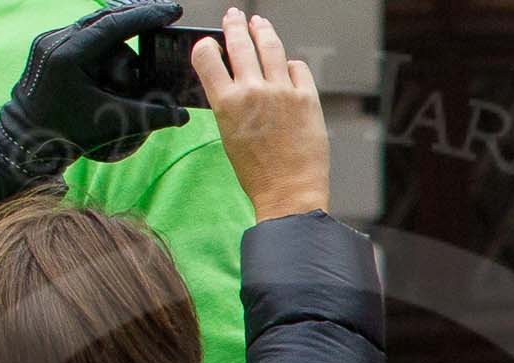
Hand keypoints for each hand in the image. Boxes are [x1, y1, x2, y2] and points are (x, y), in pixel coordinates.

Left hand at [0, 0, 190, 173]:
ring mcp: (49, 42)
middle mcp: (56, 41)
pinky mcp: (48, 48)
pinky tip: (111, 67)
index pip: (115, 24)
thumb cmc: (64, 134)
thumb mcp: (109, 123)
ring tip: (123, 81)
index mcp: (69, 55)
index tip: (172, 12)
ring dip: (116, 46)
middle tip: (165, 19)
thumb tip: (182, 116)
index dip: (147, 16)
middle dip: (136, 22)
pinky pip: (82, 38)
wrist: (23, 142)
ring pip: (95, 31)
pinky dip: (101, 47)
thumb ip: (148, 116)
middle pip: (106, 22)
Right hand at [195, 10, 327, 218]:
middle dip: (234, 25)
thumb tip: (234, 80)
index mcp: (226, 103)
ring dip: (263, 30)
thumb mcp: (230, 136)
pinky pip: (297, 67)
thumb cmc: (259, 174)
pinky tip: (287, 65)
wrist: (289, 193)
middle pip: (240, 42)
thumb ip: (230, 104)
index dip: (206, 46)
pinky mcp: (307, 96)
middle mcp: (253, 91)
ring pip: (270, 45)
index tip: (209, 44)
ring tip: (259, 23)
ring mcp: (282, 91)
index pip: (207, 57)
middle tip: (233, 16)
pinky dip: (290, 65)